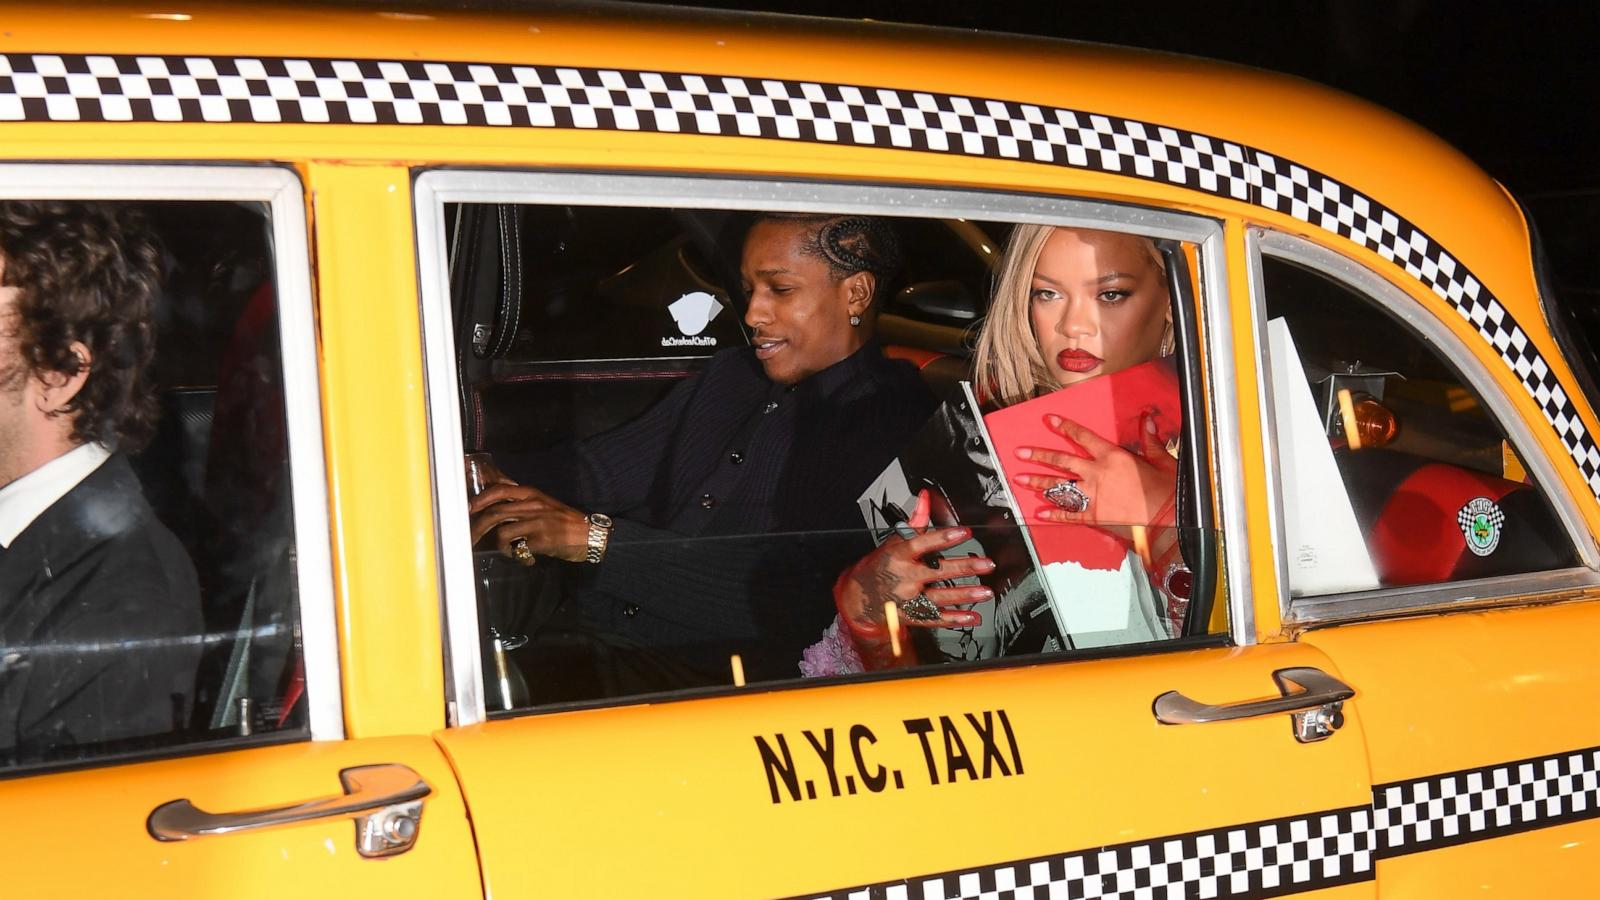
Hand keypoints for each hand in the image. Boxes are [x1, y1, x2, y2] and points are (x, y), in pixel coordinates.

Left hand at [469, 482, 589, 563]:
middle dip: (477, 528)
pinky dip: (518, 557)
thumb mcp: (543, 503)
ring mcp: (537, 522)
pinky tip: (527, 560)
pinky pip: (518, 550)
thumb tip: (497, 504)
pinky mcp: (541, 540)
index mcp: (532, 494)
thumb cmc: (564, 520)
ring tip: (510, 552)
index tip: (468, 509)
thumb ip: (522, 502)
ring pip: (502, 533)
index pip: (500, 490)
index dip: (481, 499)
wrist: (589, 534)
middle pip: (495, 514)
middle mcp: (532, 505)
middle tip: (470, 540)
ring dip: (501, 546)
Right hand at [833, 490, 995, 665]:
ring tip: (985, 591)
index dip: (943, 538)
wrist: (859, 598)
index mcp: (898, 556)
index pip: (921, 544)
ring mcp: (908, 599)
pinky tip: (971, 617)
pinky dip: (954, 619)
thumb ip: (914, 522)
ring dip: (965, 595)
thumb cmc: (879, 567)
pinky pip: (935, 618)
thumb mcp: (892, 542)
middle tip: (986, 564)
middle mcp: (904, 577)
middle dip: (964, 567)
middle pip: (937, 571)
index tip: (963, 532)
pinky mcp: (912, 615)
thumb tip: (925, 498)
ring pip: (940, 597)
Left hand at [1014, 411, 1176, 526]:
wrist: (1168, 515)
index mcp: (1111, 456)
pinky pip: (1069, 514)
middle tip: (1021, 452)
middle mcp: (1097, 473)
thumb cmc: (1165, 487)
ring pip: (1059, 486)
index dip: (1066, 427)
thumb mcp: (1160, 458)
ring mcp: (1092, 495)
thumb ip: (1149, 439)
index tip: (1050, 420)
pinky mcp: (1094, 515)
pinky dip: (1054, 514)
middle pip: (1061, 461)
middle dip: (1038, 456)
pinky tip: (1040, 513)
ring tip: (1019, 479)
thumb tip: (1147, 419)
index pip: (1083, 437)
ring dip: (1038, 482)